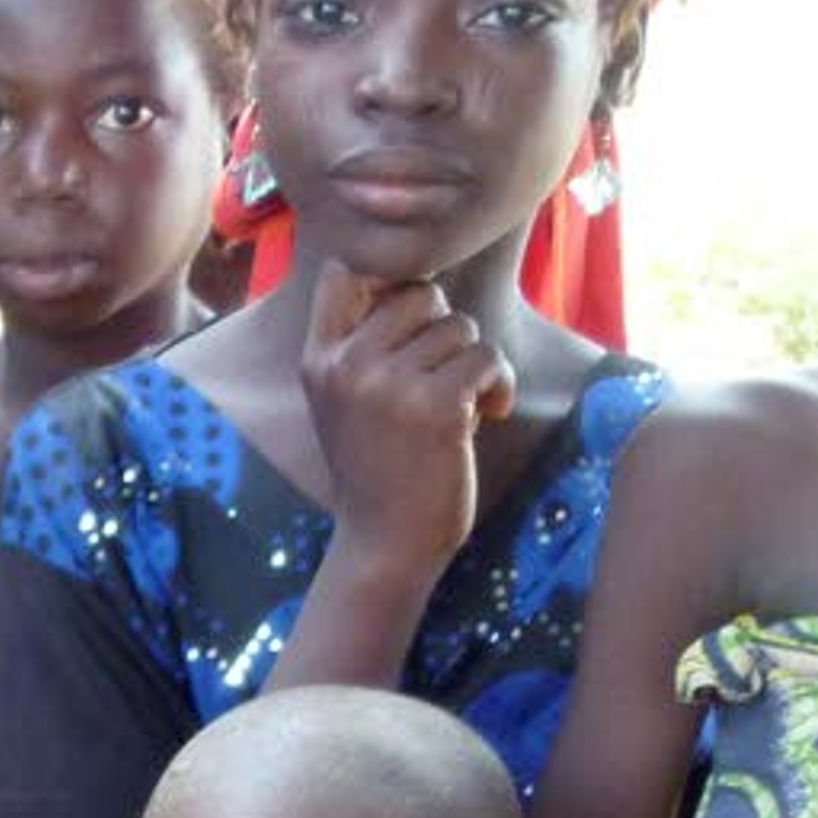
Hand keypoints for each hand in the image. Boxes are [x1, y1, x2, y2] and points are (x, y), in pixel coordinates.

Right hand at [299, 260, 513, 572]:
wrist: (385, 546)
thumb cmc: (377, 473)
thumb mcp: (344, 404)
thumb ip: (362, 347)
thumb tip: (422, 282)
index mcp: (318, 361)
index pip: (343, 272)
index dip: (388, 279)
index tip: (409, 318)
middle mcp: (347, 365)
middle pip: (422, 294)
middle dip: (445, 330)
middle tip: (444, 377)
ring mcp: (390, 385)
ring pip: (461, 326)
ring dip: (474, 364)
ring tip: (463, 406)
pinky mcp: (438, 405)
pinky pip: (487, 357)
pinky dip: (498, 385)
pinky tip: (488, 416)